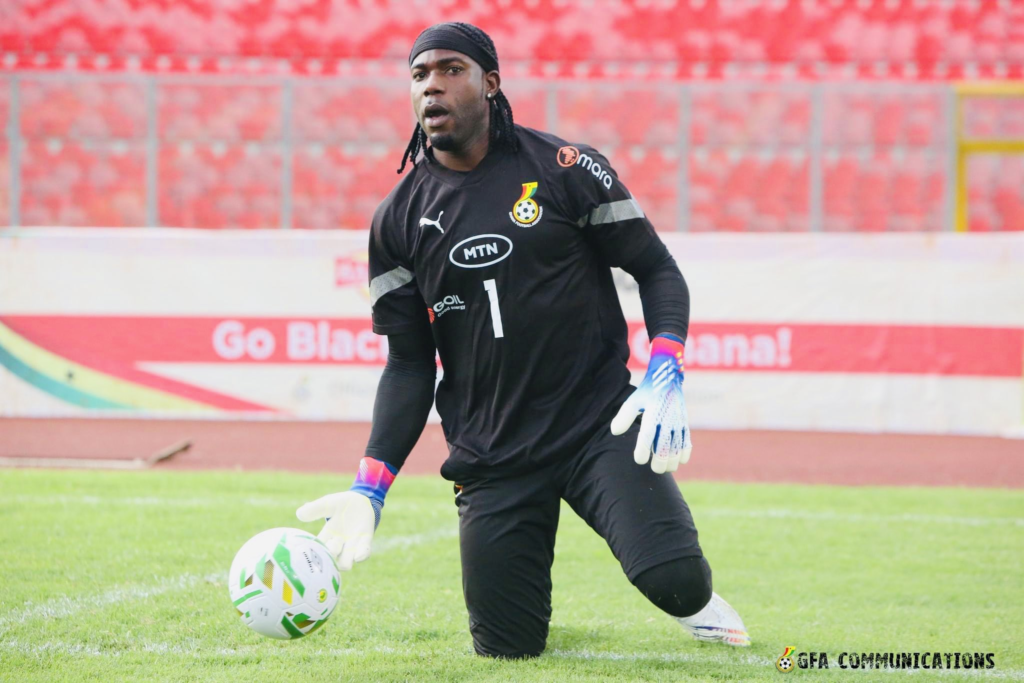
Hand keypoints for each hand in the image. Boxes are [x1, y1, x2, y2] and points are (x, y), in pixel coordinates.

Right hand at [296, 491, 375, 569]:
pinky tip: (358, 556)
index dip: (313, 554)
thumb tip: (299, 514)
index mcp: (326, 536)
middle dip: (329, 557)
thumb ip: (315, 509)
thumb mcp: (327, 503)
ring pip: (346, 563)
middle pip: (330, 560)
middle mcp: (338, 543)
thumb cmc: (341, 504)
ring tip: (344, 558)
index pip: (316, 549)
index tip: (310, 556)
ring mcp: (352, 544)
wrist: (361, 499)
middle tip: (330, 549)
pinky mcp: (365, 540)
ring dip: (344, 562)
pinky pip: (364, 552)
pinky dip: (361, 555)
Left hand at [610, 334, 692, 472]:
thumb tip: (615, 432)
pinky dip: (684, 454)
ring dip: (672, 461)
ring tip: (663, 467)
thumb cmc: (647, 392)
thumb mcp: (633, 400)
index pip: (648, 435)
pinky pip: (687, 443)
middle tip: (653, 467)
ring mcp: (678, 422)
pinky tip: (678, 461)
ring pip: (678, 448)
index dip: (643, 450)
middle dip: (660, 462)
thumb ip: (624, 416)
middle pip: (665, 447)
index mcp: (653, 413)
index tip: (639, 460)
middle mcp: (667, 419)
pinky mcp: (685, 424)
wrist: (668, 379)